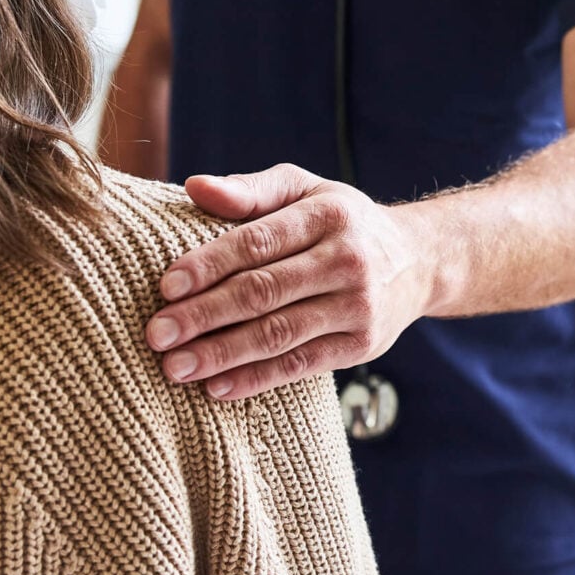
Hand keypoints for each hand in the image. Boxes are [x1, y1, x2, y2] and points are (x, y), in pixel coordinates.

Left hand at [147, 164, 434, 400]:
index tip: (166, 287)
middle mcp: (347, 261)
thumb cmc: (341, 221)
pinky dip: (256, 379)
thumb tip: (195, 187)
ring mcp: (358, 307)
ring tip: (175, 367)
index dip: (209, 264)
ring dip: (222, 354)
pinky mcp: (361, 346)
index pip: (258, 242)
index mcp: (327, 215)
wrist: (418, 261)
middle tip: (156, 333)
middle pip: (264, 292)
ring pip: (279, 335)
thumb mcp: (305, 190)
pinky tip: (216, 388)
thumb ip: (251, 191)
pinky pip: (301, 366)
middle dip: (205, 315)